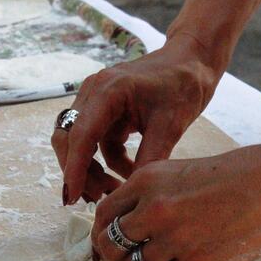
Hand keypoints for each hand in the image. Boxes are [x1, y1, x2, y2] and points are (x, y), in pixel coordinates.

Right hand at [52, 35, 221, 204]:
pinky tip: (127, 173)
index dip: (74, 169)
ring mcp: (96, 101)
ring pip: (79, 144)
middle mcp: (94, 92)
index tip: (72, 196)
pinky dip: (107, 162)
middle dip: (78, 171)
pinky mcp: (104, 111)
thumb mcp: (171, 125)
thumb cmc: (184, 84)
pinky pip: (96, 143)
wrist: (192, 61)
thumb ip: (149, 158)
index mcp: (108, 89)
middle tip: (98, 198)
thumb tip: (131, 193)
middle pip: (68, 139)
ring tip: (112, 191)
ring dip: (91, 169)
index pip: (81, 135)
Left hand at [91, 141, 260, 260]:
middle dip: (112, 256)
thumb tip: (128, 223)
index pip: (103, 213)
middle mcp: (154, 209)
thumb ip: (150, 195)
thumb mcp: (180, 172)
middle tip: (123, 260)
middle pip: (111, 245)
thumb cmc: (236, 173)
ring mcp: (174, 240)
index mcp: (147, 180)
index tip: (105, 239)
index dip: (100, 231)